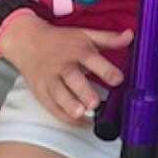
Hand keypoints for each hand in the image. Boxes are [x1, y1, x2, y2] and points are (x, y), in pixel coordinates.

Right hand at [0, 12, 131, 123]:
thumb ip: (109, 39)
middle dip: (83, 91)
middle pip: (73, 79)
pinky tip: (79, 123)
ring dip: (69, 105)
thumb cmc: (60, 40)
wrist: (27, 42)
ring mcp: (50, 80)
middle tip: (94, 103)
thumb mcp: (85, 35)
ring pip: (59, 95)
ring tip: (80, 113)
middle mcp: (63, 65)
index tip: (118, 79)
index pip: (92, 59)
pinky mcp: (42, 92)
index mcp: (77, 50)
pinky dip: (64, 117)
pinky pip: (52, 107)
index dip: (105, 69)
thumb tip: (130, 36)